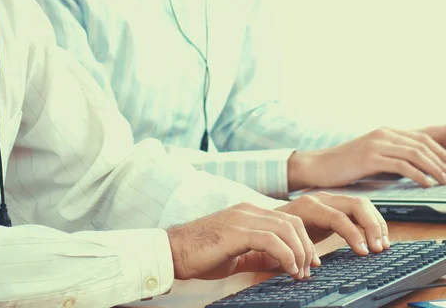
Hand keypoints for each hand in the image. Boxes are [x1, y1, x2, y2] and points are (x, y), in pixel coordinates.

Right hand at [167, 202, 315, 280]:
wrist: (174, 251)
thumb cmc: (202, 253)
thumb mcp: (238, 253)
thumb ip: (260, 254)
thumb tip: (283, 263)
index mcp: (248, 212)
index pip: (288, 220)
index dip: (304, 241)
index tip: (310, 263)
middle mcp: (247, 210)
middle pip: (292, 223)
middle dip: (306, 248)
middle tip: (307, 271)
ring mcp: (241, 219)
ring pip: (285, 229)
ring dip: (298, 254)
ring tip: (298, 273)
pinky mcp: (235, 232)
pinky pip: (271, 240)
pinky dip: (286, 256)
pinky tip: (288, 269)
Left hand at [276, 192, 389, 253]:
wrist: (272, 218)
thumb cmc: (278, 232)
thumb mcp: (284, 241)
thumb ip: (298, 249)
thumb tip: (315, 264)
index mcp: (308, 207)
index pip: (337, 217)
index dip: (353, 234)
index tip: (364, 253)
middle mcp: (321, 199)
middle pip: (355, 204)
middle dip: (372, 226)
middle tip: (378, 250)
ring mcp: (330, 200)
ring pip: (362, 204)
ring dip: (376, 223)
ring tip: (382, 246)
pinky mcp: (337, 205)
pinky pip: (360, 209)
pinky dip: (372, 222)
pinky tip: (377, 239)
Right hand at [288, 127, 445, 189]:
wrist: (319, 166)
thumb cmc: (346, 165)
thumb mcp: (373, 155)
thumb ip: (394, 156)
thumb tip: (419, 166)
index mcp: (386, 132)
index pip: (424, 136)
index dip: (442, 148)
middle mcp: (383, 133)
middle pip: (423, 143)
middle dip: (443, 159)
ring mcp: (376, 144)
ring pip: (415, 153)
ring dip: (435, 168)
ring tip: (445, 181)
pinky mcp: (370, 157)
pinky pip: (401, 165)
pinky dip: (418, 174)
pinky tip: (426, 184)